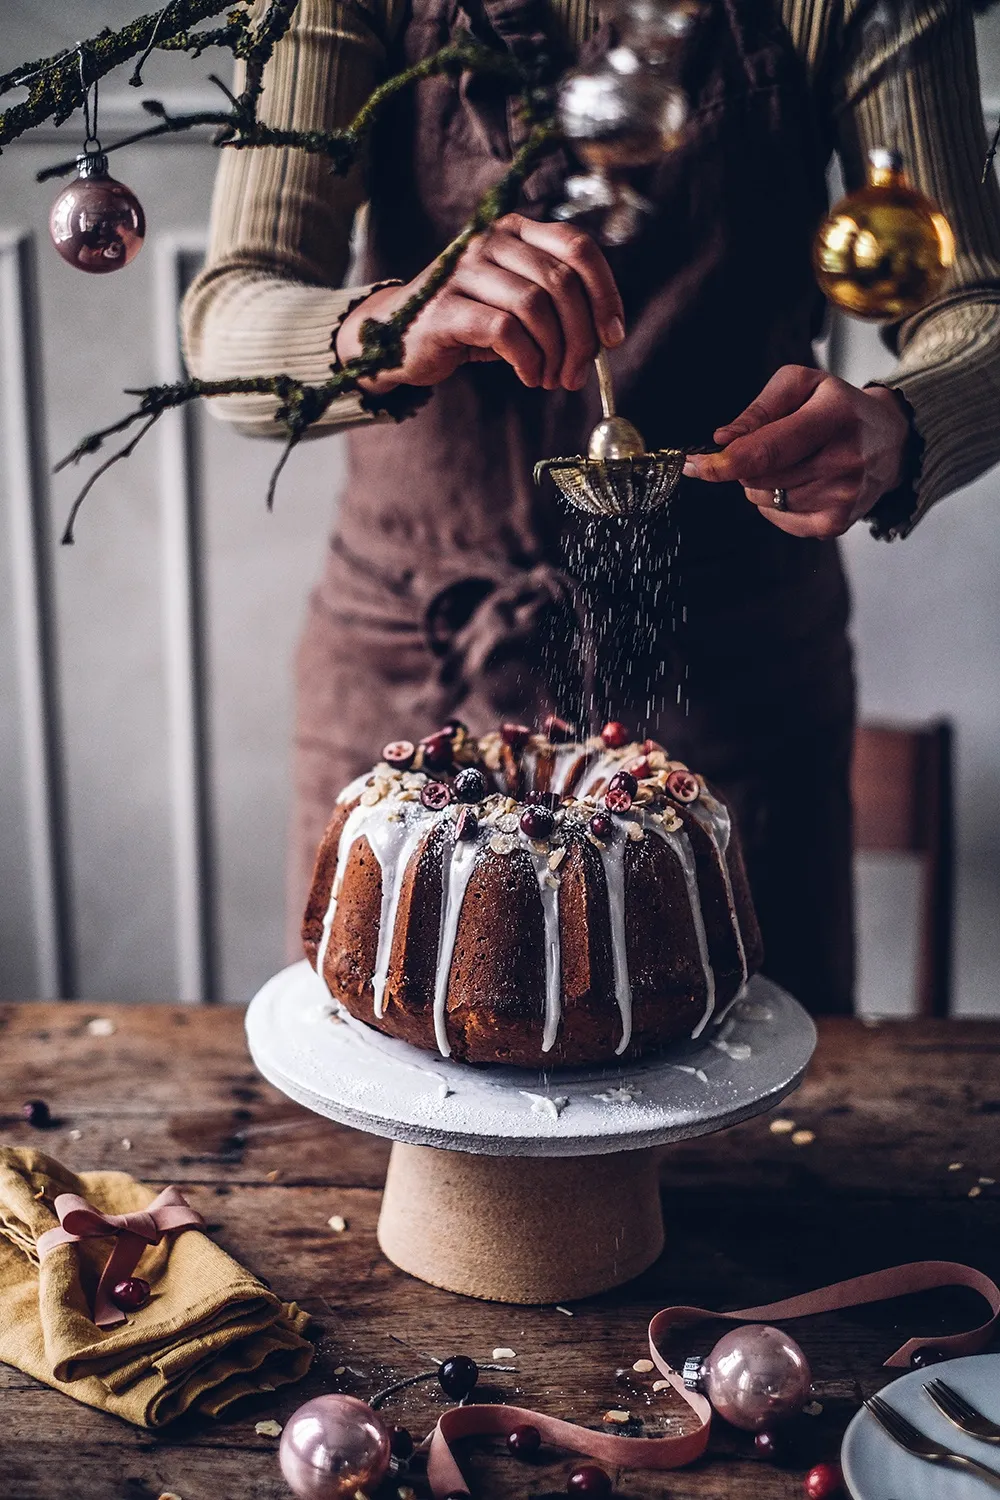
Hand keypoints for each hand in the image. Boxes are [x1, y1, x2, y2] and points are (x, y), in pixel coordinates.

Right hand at [335, 214, 624, 395]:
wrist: (399, 336)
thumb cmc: (470, 322)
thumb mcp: (519, 303)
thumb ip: (559, 304)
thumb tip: (606, 336)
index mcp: (516, 230)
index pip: (578, 248)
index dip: (605, 294)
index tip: (613, 336)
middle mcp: (491, 240)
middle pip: (561, 282)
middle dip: (581, 337)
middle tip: (578, 373)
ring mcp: (464, 270)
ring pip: (536, 306)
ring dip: (555, 353)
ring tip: (551, 378)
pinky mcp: (446, 307)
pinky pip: (505, 331)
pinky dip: (528, 360)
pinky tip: (529, 375)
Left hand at [682, 366, 910, 538]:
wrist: (891, 440)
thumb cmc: (837, 407)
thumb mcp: (802, 386)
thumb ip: (759, 409)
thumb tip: (723, 440)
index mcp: (834, 416)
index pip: (766, 450)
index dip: (723, 462)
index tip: (694, 464)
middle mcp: (843, 460)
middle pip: (758, 478)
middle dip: (745, 465)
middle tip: (765, 446)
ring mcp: (843, 497)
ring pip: (764, 500)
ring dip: (762, 483)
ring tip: (793, 461)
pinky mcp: (838, 523)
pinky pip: (779, 519)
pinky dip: (775, 504)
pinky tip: (799, 482)